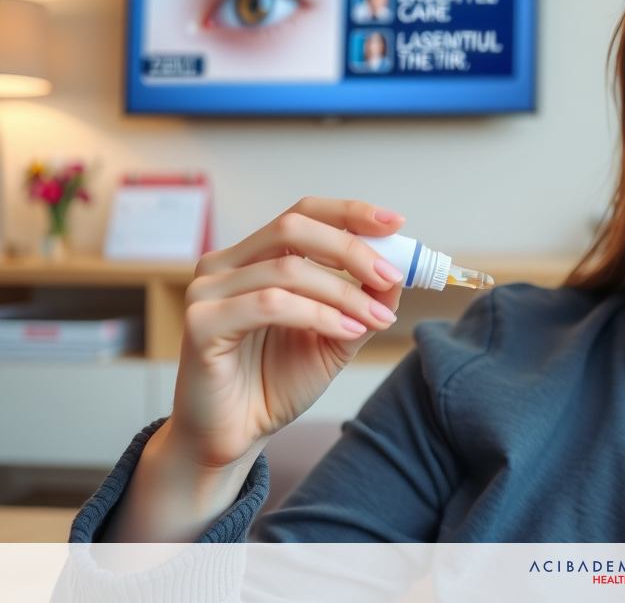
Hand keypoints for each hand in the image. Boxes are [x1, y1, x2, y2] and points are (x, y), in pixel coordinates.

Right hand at [171, 197, 404, 469]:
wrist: (234, 438)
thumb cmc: (274, 384)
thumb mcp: (335, 337)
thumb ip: (362, 302)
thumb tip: (397, 271)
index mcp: (254, 258)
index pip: (302, 214)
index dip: (349, 213)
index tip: (395, 222)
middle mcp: (225, 265)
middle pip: (293, 228)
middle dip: (352, 249)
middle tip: (391, 276)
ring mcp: (207, 291)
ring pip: (288, 269)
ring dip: (345, 293)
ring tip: (376, 318)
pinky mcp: (201, 323)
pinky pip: (270, 304)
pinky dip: (319, 315)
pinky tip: (347, 332)